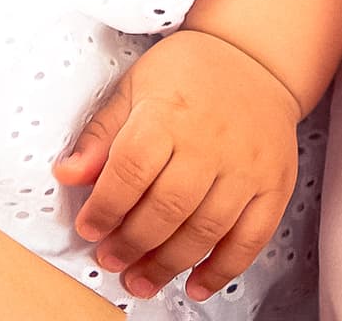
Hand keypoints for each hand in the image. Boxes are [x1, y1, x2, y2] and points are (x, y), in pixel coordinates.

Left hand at [52, 26, 299, 301]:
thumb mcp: (134, 88)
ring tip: (141, 281)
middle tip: (112, 261)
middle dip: (132, 244)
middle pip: (166, 208)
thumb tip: (68, 174)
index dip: (105, 208)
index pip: (130, 171)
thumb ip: (101, 134)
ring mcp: (246, 166)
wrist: (253, 57)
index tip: (89, 229)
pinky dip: (222, 269)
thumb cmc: (187, 73)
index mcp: (168, 114)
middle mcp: (210, 142)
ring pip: (205, 230)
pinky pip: (250, 239)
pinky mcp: (274, 184)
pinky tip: (195, 284)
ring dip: (168, 264)